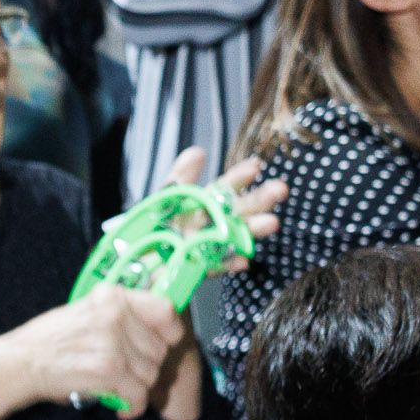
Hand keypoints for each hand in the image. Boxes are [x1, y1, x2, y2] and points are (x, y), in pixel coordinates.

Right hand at [5, 283, 184, 419]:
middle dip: (147, 367)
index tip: (163, 344)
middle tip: (128, 375)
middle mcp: (115, 314)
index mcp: (111, 296)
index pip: (165, 309)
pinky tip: (121, 407)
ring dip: (138, 388)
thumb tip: (153, 331)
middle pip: (159, 348)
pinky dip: (132, 406)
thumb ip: (118, 316)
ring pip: (151, 373)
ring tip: (121, 391)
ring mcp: (113, 342)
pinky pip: (138, 394)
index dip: (169, 332)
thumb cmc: (48, 341)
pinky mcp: (108, 369)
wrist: (20, 362)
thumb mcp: (86, 312)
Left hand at [154, 144, 284, 273]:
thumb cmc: (158, 223)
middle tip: (280, 189)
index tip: (255, 166)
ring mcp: (209, 246)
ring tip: (272, 222)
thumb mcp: (167, 196)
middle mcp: (214, 224)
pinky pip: (213, 266)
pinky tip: (242, 261)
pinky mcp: (197, 268)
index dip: (240, 177)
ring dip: (252, 230)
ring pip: (233, 237)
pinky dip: (227, 264)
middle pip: (239, 211)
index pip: (227, 187)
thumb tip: (198, 152)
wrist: (139, 255)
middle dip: (260, 200)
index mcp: (207, 203)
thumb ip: (182, 176)